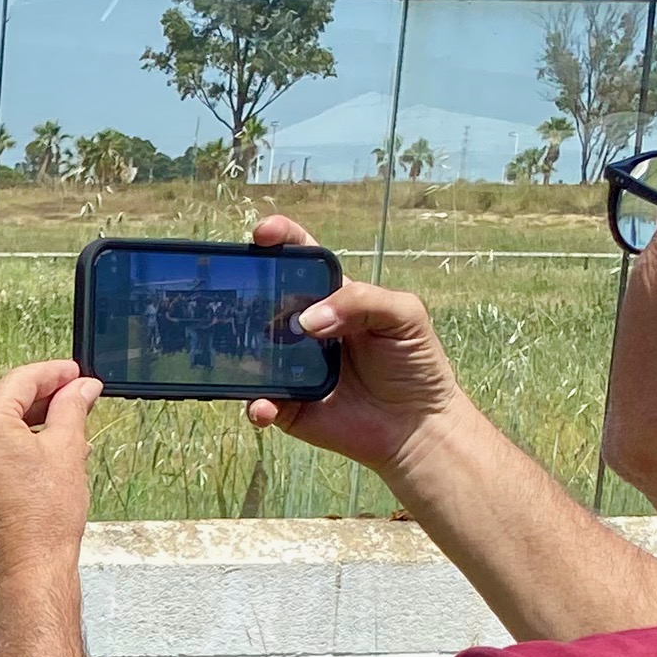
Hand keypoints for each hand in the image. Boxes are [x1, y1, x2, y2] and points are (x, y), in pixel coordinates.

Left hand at [0, 359, 99, 596]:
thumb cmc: (45, 518)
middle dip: (37, 404)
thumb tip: (81, 387)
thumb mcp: (67, 451)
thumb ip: (71, 409)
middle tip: (71, 405)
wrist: (22, 574)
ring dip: (16, 434)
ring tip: (54, 441)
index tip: (74, 374)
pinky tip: (25, 470)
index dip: (53, 374)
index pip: (21, 382)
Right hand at [243, 212, 469, 476]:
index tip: (263, 232)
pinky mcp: (287, 405)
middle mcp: (306, 329)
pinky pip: (259, 402)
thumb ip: (362, 300)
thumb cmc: (415, 363)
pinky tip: (266, 405)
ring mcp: (291, 367)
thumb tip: (306, 321)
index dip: (281, 240)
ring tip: (250, 353)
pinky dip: (256, 404)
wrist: (416, 424)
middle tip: (239, 292)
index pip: (302, 259)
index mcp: (333, 298)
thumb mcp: (403, 315)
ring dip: (242, 348)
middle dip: (247, 291)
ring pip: (252, 351)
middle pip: (266, 301)